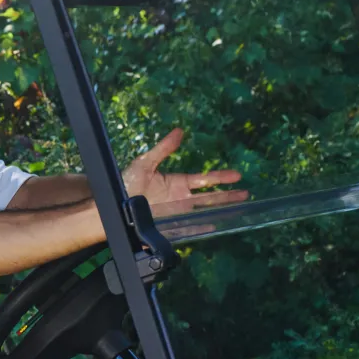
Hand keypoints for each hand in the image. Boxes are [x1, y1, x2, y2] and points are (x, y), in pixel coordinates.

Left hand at [122, 128, 249, 215]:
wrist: (113, 204)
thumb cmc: (126, 183)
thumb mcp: (145, 163)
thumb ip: (163, 149)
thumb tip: (179, 131)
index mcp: (177, 183)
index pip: (204, 180)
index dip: (220, 178)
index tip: (237, 176)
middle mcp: (180, 198)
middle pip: (209, 197)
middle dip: (228, 195)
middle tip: (246, 194)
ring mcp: (177, 212)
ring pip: (204, 211)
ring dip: (221, 209)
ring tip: (240, 209)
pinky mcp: (170, 224)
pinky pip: (190, 227)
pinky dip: (202, 227)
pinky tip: (215, 225)